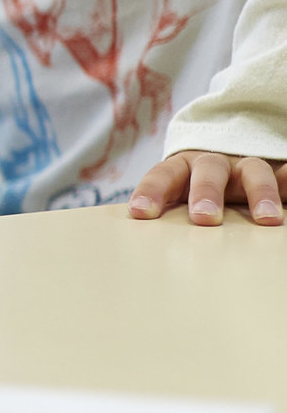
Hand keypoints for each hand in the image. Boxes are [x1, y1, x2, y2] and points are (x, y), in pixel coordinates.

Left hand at [129, 151, 286, 225]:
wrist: (223, 164)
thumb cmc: (192, 191)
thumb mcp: (176, 198)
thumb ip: (165, 215)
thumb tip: (141, 248)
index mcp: (182, 169)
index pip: (163, 175)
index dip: (151, 191)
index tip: (141, 212)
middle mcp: (213, 164)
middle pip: (208, 170)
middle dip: (206, 192)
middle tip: (205, 219)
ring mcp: (245, 167)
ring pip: (253, 171)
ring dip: (260, 192)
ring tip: (267, 219)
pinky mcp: (273, 173)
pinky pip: (285, 175)